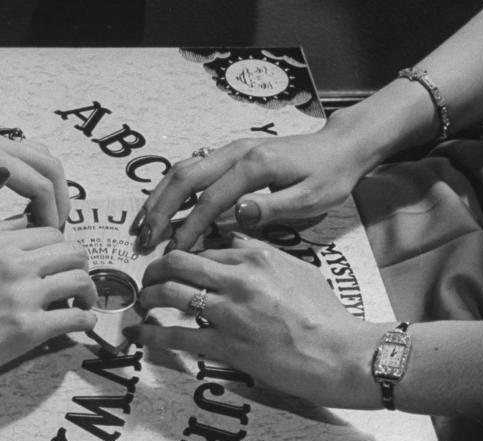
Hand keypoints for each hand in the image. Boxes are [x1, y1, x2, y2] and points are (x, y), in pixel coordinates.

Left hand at [0, 122, 70, 227]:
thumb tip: (4, 176)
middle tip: (57, 232)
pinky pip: (26, 157)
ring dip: (53, 187)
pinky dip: (38, 178)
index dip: (52, 213)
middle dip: (62, 199)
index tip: (51, 240)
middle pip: (50, 166)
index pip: (40, 183)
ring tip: (46, 219)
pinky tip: (27, 203)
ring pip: (41, 158)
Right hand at [0, 217, 96, 391]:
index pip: (49, 230)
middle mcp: (12, 261)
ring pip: (81, 279)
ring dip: (88, 292)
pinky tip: (81, 324)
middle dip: (79, 265)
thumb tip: (20, 224)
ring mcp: (23, 294)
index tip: (59, 261)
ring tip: (82, 302)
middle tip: (75, 280)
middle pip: (73, 250)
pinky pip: (77, 317)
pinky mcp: (30, 327)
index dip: (59, 247)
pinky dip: (86, 320)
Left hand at [125, 235, 388, 408]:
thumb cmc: (327, 317)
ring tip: (142, 302)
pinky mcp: (225, 344)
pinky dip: (151, 333)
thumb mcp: (301, 272)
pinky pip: (176, 334)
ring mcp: (230, 310)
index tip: (171, 257)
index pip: (205, 242)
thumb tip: (245, 250)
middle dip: (156, 268)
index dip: (183, 249)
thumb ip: (268, 258)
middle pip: (179, 260)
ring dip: (148, 296)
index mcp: (258, 256)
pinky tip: (139, 333)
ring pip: (170, 291)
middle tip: (148, 277)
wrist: (341, 354)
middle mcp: (240, 276)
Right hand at [135, 125, 366, 251]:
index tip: (174, 251)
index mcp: (255, 165)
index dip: (189, 226)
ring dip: (159, 197)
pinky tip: (160, 208)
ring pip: (182, 169)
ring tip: (142, 225)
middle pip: (185, 177)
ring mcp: (230, 150)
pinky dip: (170, 188)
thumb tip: (237, 214)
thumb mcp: (310, 199)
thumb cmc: (329, 177)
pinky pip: (192, 169)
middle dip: (160, 210)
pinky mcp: (230, 154)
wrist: (340, 147)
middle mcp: (236, 152)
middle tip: (144, 239)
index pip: (211, 199)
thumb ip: (273, 207)